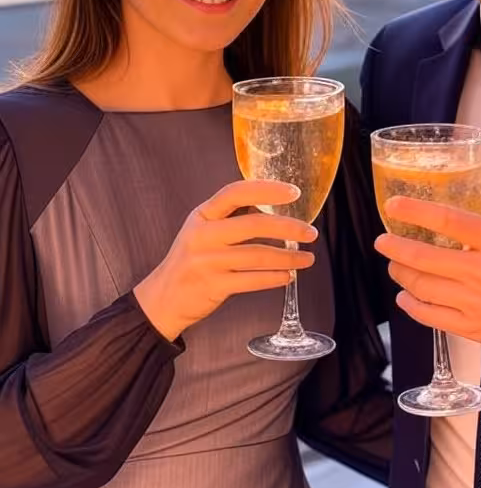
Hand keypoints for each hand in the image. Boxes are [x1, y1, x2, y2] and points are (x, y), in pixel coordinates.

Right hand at [134, 180, 316, 340]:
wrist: (164, 297)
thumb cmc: (191, 260)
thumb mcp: (202, 230)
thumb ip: (230, 217)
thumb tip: (274, 206)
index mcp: (202, 215)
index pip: (236, 192)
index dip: (267, 189)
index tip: (293, 193)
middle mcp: (203, 235)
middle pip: (253, 225)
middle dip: (289, 228)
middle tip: (310, 232)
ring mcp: (207, 261)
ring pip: (258, 256)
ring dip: (288, 258)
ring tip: (307, 258)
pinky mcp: (213, 286)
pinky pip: (252, 280)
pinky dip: (274, 278)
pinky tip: (288, 276)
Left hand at [374, 157, 480, 369]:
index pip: (450, 220)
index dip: (416, 211)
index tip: (393, 206)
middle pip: (426, 257)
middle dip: (395, 247)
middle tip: (382, 240)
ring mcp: (478, 303)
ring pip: (422, 286)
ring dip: (401, 273)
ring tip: (395, 264)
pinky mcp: (472, 327)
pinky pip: (429, 315)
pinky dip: (410, 304)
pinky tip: (405, 295)